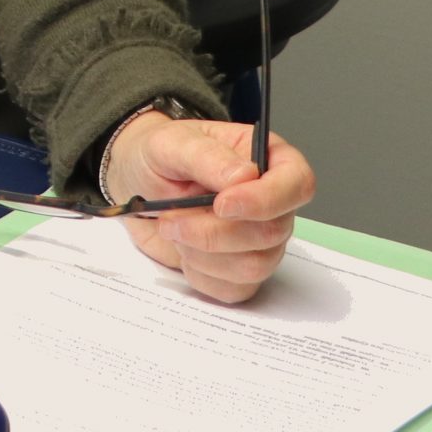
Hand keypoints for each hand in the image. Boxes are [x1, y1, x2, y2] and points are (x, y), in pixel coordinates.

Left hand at [109, 114, 316, 302]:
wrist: (133, 185)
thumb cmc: (158, 155)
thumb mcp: (170, 142)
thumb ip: (206, 155)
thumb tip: (245, 176)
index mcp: (268, 160)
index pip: (298, 184)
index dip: (265, 200)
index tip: (222, 205)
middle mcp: (272, 203)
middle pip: (272, 232)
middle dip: (213, 231)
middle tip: (170, 217)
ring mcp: (260, 240)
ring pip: (255, 266)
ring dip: (202, 253)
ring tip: (171, 228)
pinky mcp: (239, 269)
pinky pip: (234, 288)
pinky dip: (200, 274)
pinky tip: (182, 249)